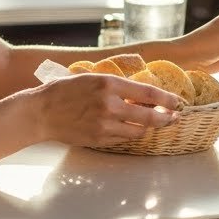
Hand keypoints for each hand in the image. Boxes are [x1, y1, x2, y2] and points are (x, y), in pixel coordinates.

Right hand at [31, 73, 180, 147]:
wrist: (41, 112)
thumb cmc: (64, 91)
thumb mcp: (92, 78)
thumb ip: (116, 86)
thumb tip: (141, 93)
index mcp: (108, 84)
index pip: (148, 94)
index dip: (167, 99)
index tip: (177, 102)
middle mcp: (109, 105)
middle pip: (149, 117)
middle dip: (166, 118)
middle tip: (173, 117)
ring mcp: (104, 125)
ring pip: (138, 131)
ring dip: (147, 127)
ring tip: (150, 122)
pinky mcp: (99, 140)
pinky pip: (123, 139)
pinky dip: (129, 133)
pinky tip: (128, 128)